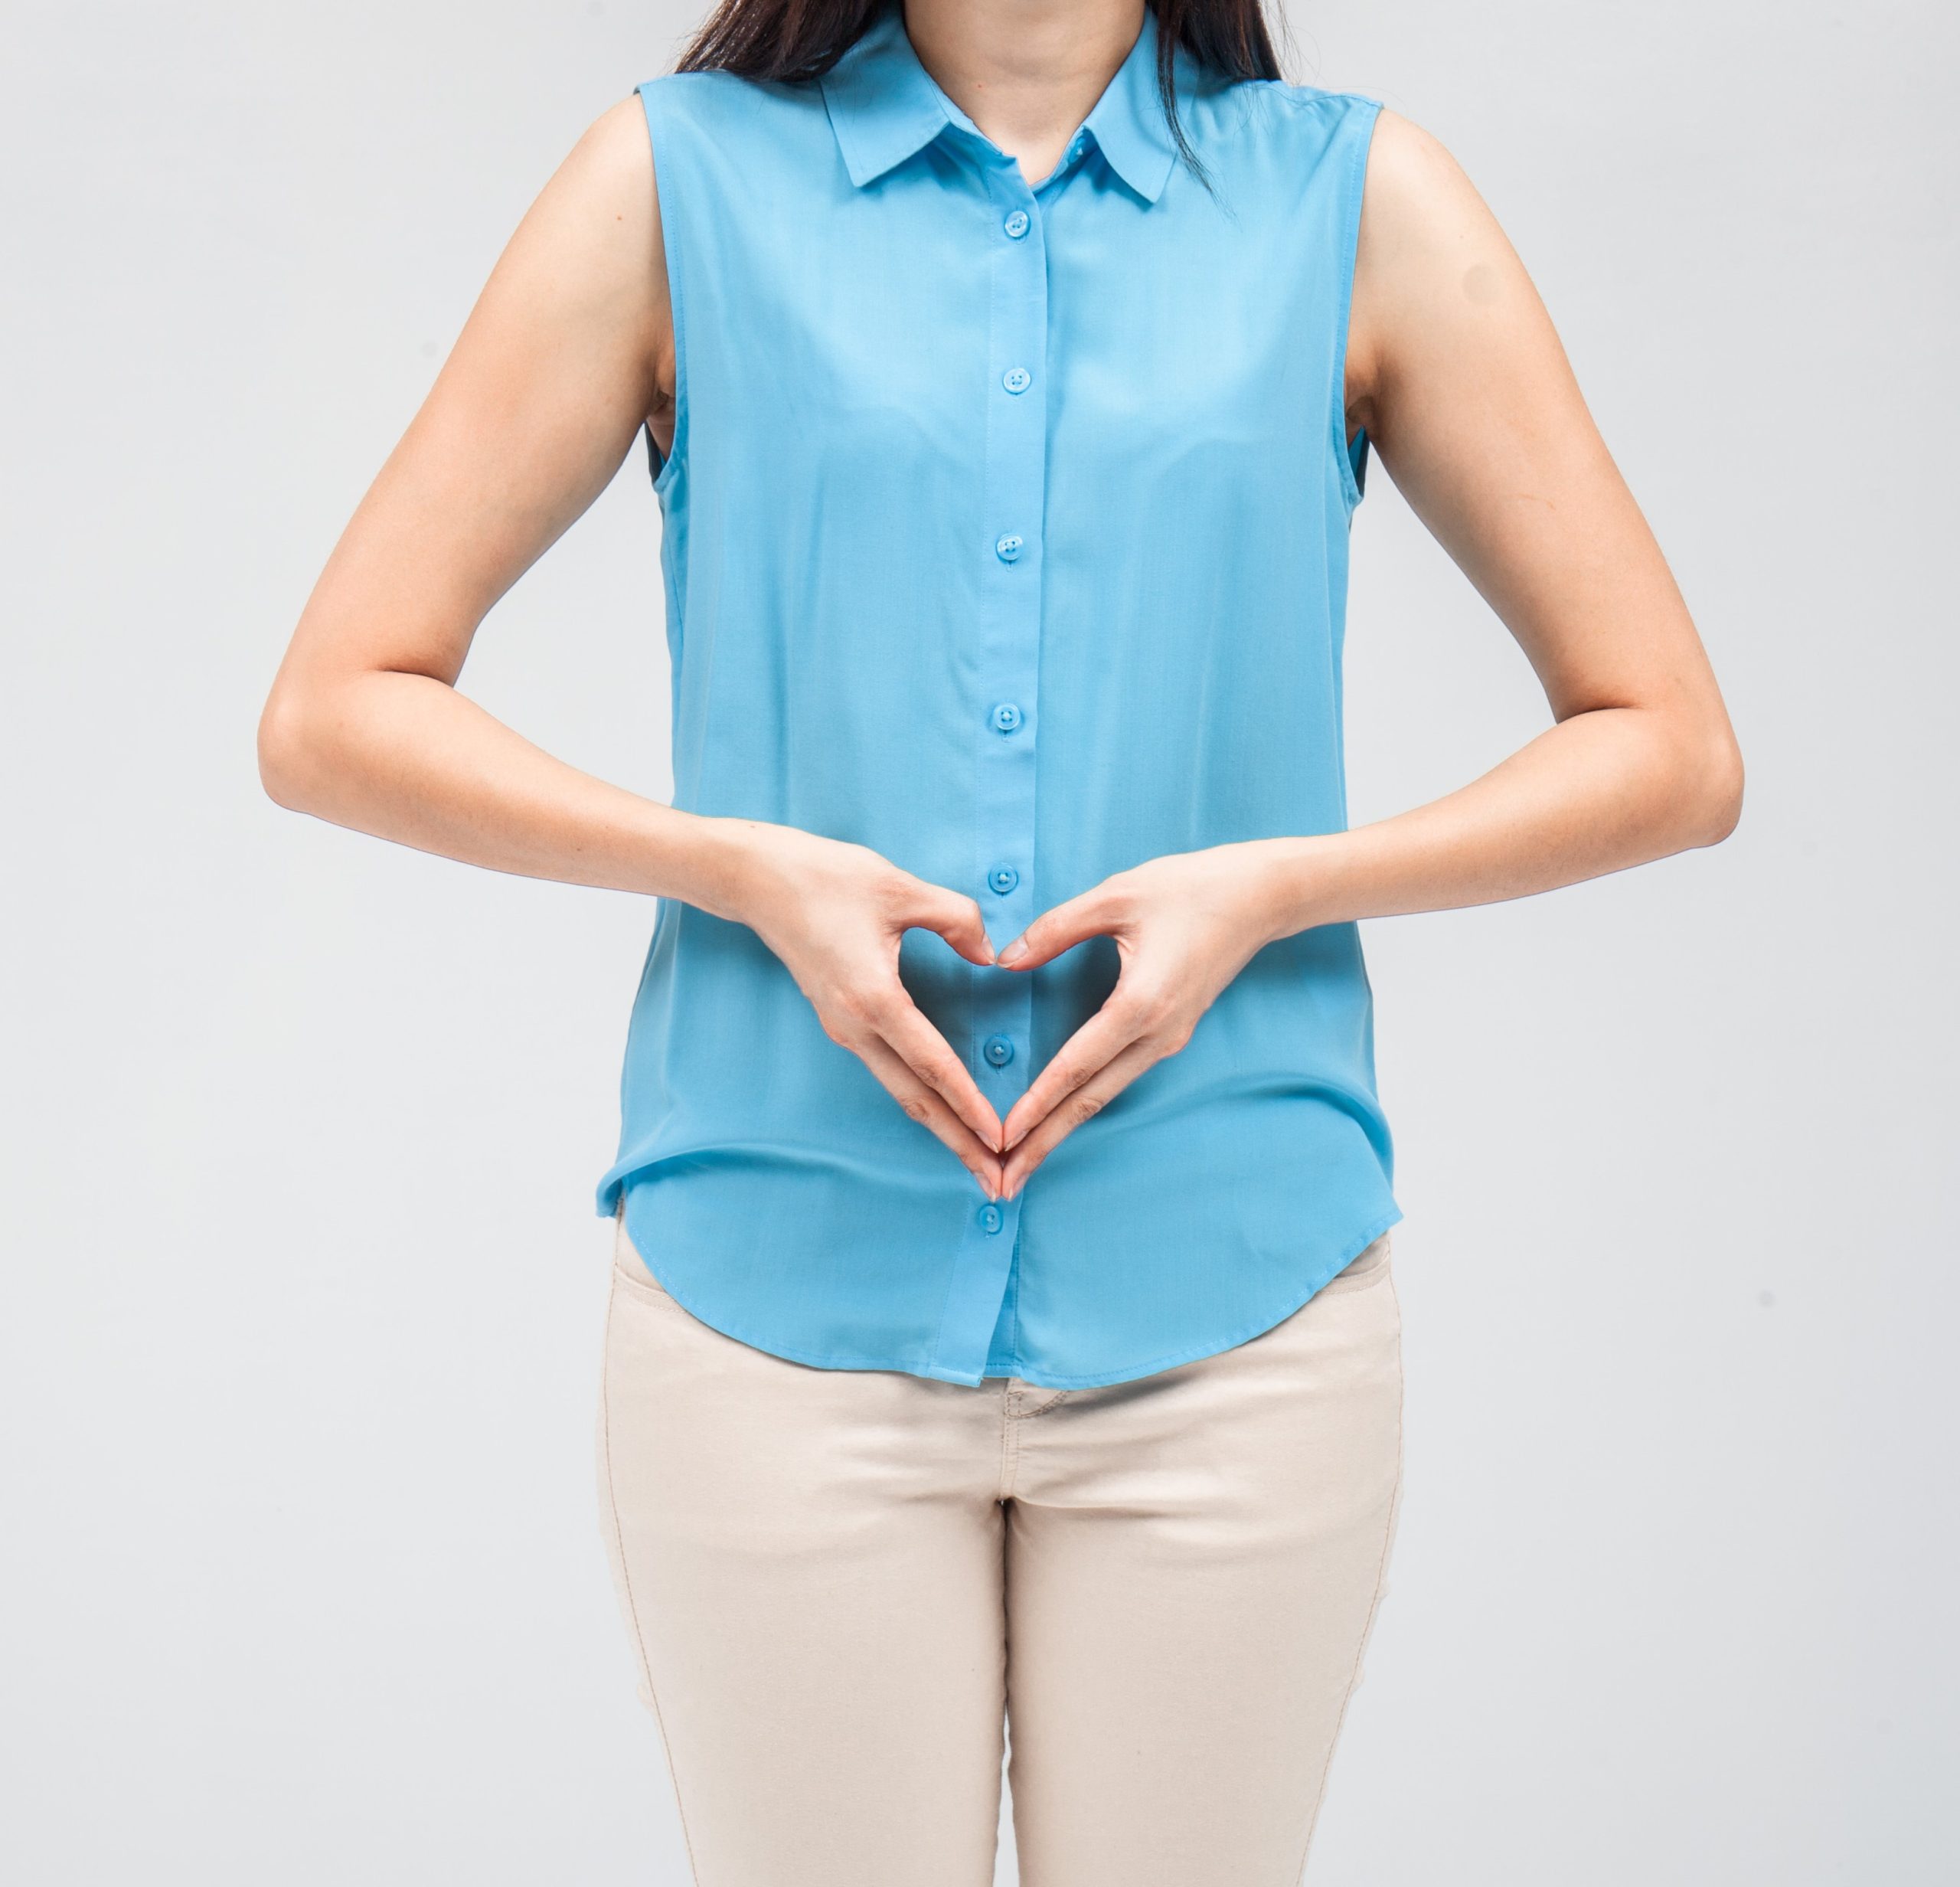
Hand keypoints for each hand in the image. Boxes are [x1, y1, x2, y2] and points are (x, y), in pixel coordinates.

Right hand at [715, 821, 1006, 1194]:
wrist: (758, 880)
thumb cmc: (825, 877)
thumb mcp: (900, 888)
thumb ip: (957, 919)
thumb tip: (989, 955)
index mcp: (874, 998)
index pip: (933, 1065)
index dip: (970, 1104)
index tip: (1001, 1138)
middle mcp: (856, 1027)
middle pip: (916, 1099)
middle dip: (959, 1144)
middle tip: (997, 1184)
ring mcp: (845, 1028)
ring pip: (901, 1090)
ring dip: (941, 1127)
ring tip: (976, 1160)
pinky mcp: (842, 1021)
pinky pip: (889, 1071)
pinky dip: (921, 1097)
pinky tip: (943, 1110)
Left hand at [994, 843, 1291, 1195]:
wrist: (1260, 897)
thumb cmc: (1190, 888)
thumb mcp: (1116, 895)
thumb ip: (1056, 928)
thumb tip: (1005, 959)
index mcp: (1141, 1003)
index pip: (1077, 1066)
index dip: (1037, 1103)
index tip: (1003, 1136)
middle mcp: (1157, 1034)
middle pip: (1091, 1100)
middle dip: (1044, 1143)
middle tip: (1004, 1181)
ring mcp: (1168, 1039)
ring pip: (1106, 1095)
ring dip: (1061, 1129)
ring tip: (1023, 1161)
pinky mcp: (1171, 1034)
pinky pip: (1119, 1077)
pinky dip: (1083, 1103)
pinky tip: (1058, 1117)